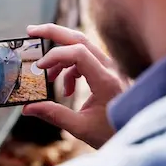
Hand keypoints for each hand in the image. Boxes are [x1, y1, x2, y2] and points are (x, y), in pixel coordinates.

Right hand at [23, 24, 126, 148]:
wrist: (137, 134)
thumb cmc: (113, 133)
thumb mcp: (81, 128)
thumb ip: (54, 115)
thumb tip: (27, 108)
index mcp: (106, 80)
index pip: (78, 53)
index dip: (54, 56)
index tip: (39, 68)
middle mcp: (111, 68)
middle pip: (79, 39)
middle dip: (53, 33)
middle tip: (31, 32)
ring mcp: (111, 68)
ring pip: (81, 47)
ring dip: (60, 57)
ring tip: (47, 76)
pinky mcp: (109, 72)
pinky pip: (86, 59)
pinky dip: (70, 68)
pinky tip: (66, 90)